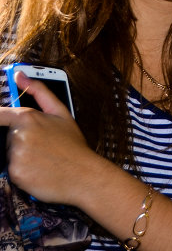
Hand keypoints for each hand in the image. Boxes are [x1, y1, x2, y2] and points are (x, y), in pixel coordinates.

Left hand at [0, 71, 101, 203]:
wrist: (84, 176)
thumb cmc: (73, 145)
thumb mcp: (61, 113)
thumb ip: (39, 91)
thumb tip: (19, 75)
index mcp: (28, 118)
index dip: (0, 118)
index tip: (3, 121)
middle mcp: (18, 135)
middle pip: (6, 137)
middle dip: (19, 141)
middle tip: (41, 147)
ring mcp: (15, 155)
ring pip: (8, 154)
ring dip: (21, 157)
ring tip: (42, 160)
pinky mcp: (14, 173)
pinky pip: (11, 170)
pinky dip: (22, 171)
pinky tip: (38, 171)